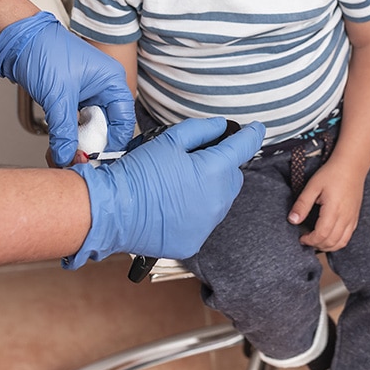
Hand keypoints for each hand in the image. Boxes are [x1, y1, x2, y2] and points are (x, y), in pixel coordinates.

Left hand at [0, 11, 135, 165]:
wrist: (16, 38)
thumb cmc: (42, 50)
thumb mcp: (57, 96)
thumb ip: (64, 131)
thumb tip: (67, 156)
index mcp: (112, 80)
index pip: (124, 120)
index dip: (113, 141)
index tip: (98, 158)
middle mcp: (103, 86)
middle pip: (107, 125)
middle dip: (92, 143)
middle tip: (78, 157)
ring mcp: (86, 91)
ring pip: (89, 124)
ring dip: (78, 138)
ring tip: (66, 150)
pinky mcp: (70, 95)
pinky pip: (75, 120)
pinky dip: (68, 131)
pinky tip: (60, 140)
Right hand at [63, 118, 264, 266]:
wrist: (113, 211)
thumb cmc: (139, 173)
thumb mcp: (169, 141)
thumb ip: (201, 130)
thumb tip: (221, 127)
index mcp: (214, 172)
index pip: (244, 148)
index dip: (252, 135)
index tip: (256, 129)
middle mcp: (218, 201)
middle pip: (233, 177)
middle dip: (222, 166)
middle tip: (198, 160)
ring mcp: (207, 225)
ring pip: (220, 201)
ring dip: (209, 190)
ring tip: (180, 184)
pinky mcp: (194, 242)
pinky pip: (204, 221)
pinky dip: (195, 212)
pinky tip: (173, 206)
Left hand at [289, 160, 363, 251]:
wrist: (351, 166)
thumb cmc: (332, 173)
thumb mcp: (312, 186)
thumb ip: (302, 204)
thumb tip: (292, 220)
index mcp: (333, 210)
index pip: (322, 234)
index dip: (310, 240)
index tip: (301, 238)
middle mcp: (345, 217)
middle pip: (331, 242)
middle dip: (317, 245)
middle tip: (306, 240)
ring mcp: (352, 218)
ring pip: (341, 243)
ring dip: (327, 246)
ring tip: (316, 241)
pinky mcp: (355, 217)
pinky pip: (348, 237)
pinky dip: (337, 242)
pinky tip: (328, 236)